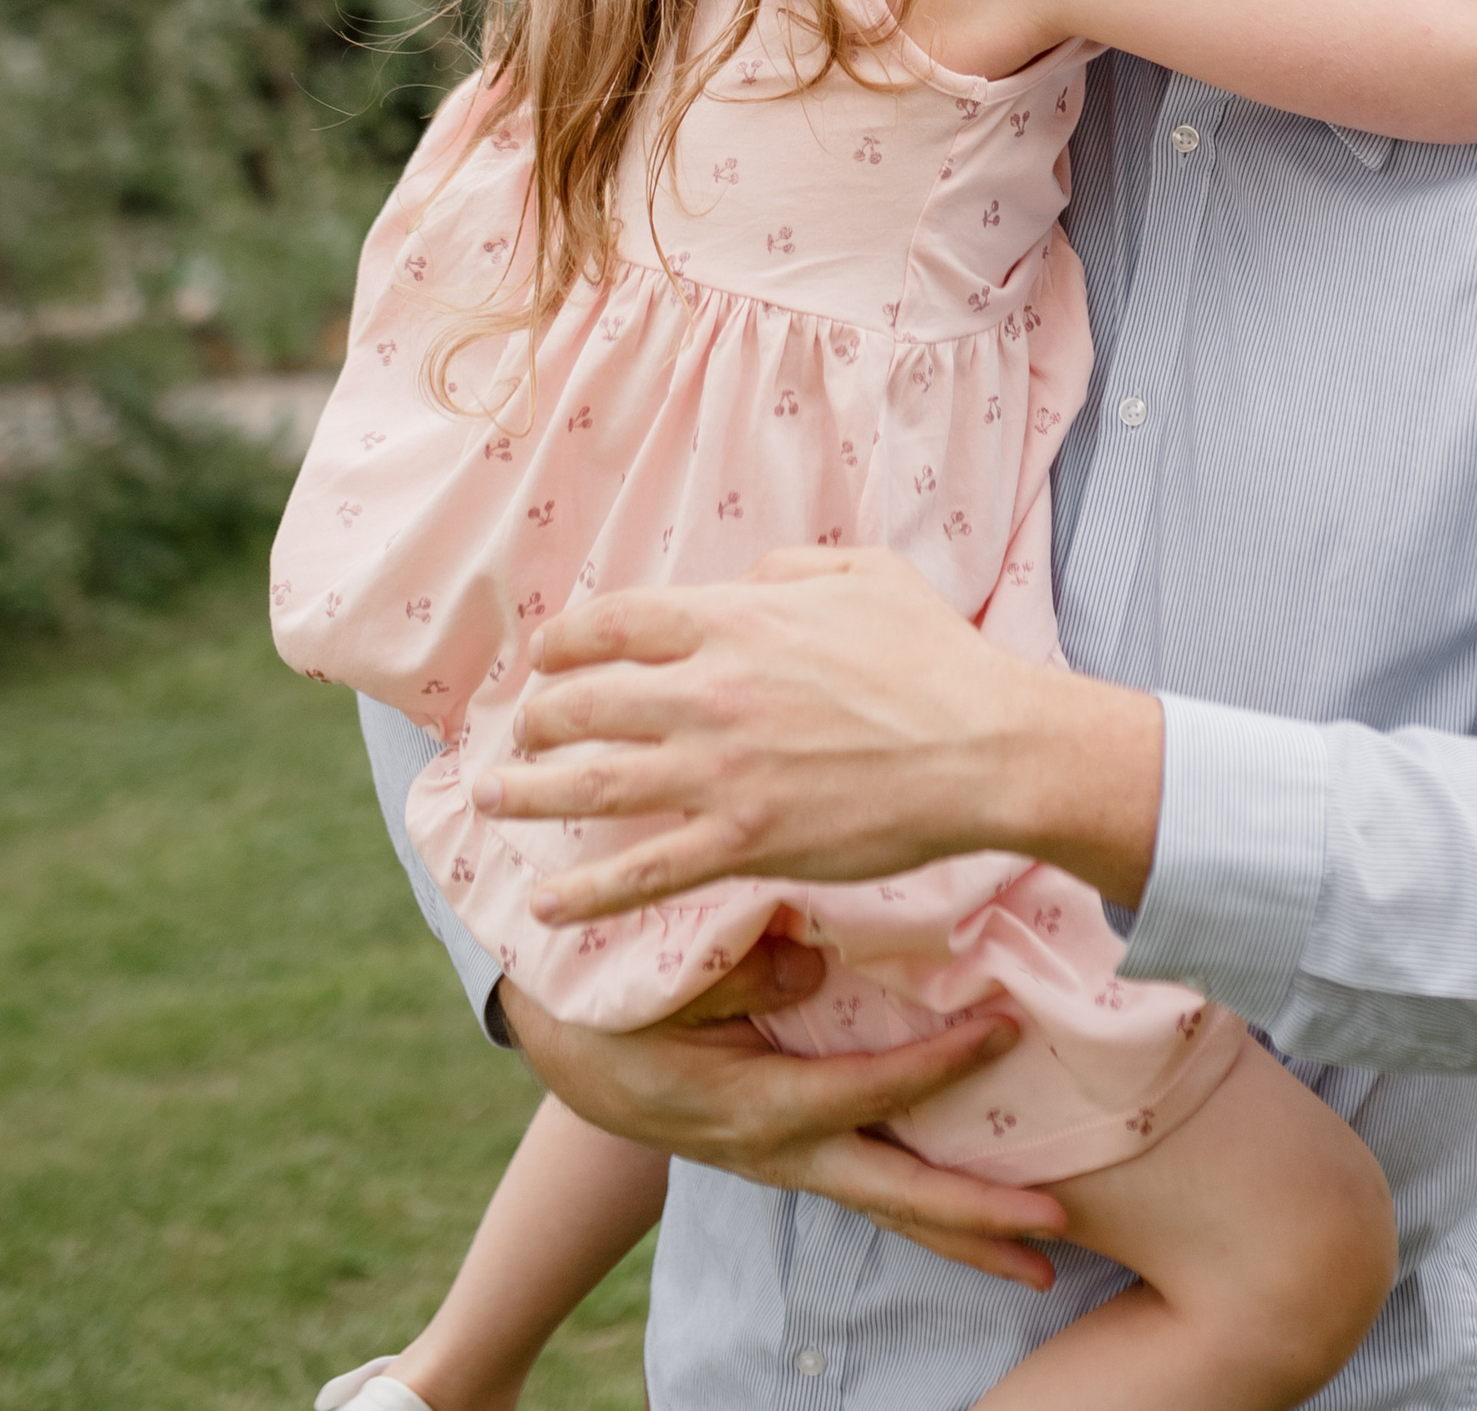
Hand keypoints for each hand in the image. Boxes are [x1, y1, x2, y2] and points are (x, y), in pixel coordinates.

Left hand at [473, 546, 1163, 921]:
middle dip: (538, 720)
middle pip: (586, 703)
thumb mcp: (865, 574)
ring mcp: (720, 772)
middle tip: (521, 736)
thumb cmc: (935, 657)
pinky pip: (642, 872)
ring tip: (492, 802)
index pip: (614, 624)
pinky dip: (585, 893)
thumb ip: (790, 570)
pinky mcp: (743, 842)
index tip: (546, 658)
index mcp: (735, 621)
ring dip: (530, 795)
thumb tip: (743, 583)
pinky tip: (545, 906)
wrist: (984, 747)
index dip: (565, 641)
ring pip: (593, 785)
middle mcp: (710, 692)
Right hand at [499, 950, 1070, 1288]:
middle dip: (977, 1216)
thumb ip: (741, 976)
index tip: (1004, 1028)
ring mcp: (787, 1162)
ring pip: (887, 1207)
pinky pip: (868, 1184)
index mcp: (757, 1106)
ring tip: (1039, 1257)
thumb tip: (815, 966)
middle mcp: (782, 1151)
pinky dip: (922, 1204)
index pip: (870, 1092)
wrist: (572, 1050)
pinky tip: (970, 1207)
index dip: (940, 1064)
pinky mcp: (789, 1151)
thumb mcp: (664, 984)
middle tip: (1057, 1229)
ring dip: (962, 1232)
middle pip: (894, 1195)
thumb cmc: (619, 1005)